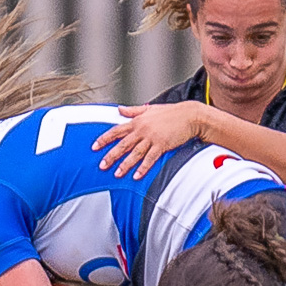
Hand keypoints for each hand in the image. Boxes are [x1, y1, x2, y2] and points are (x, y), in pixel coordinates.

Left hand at [92, 102, 207, 177]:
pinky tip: (136, 176)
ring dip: (125, 164)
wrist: (189, 116)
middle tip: (102, 165)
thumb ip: (133, 110)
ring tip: (117, 174)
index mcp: (138, 121)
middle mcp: (142, 130)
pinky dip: (143, 168)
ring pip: (134, 153)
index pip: (116, 131)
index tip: (95, 146)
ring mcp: (151, 138)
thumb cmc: (171, 113)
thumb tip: (119, 109)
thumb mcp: (149, 108)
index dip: (104, 139)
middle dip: (111, 156)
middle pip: (123, 144)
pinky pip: (150, 158)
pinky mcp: (162, 145)